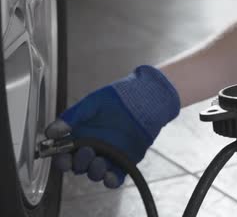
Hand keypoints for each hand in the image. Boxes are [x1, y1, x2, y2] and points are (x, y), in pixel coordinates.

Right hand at [46, 65, 179, 187]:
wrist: (143, 99)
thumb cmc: (115, 99)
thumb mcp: (90, 105)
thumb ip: (71, 118)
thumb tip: (50, 132)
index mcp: (80, 137)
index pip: (64, 155)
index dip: (61, 159)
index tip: (62, 157)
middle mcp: (92, 150)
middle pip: (79, 166)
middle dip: (79, 163)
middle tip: (86, 151)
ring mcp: (108, 157)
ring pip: (95, 173)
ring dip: (94, 172)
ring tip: (99, 161)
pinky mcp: (125, 162)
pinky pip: (116, 177)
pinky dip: (111, 180)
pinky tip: (110, 176)